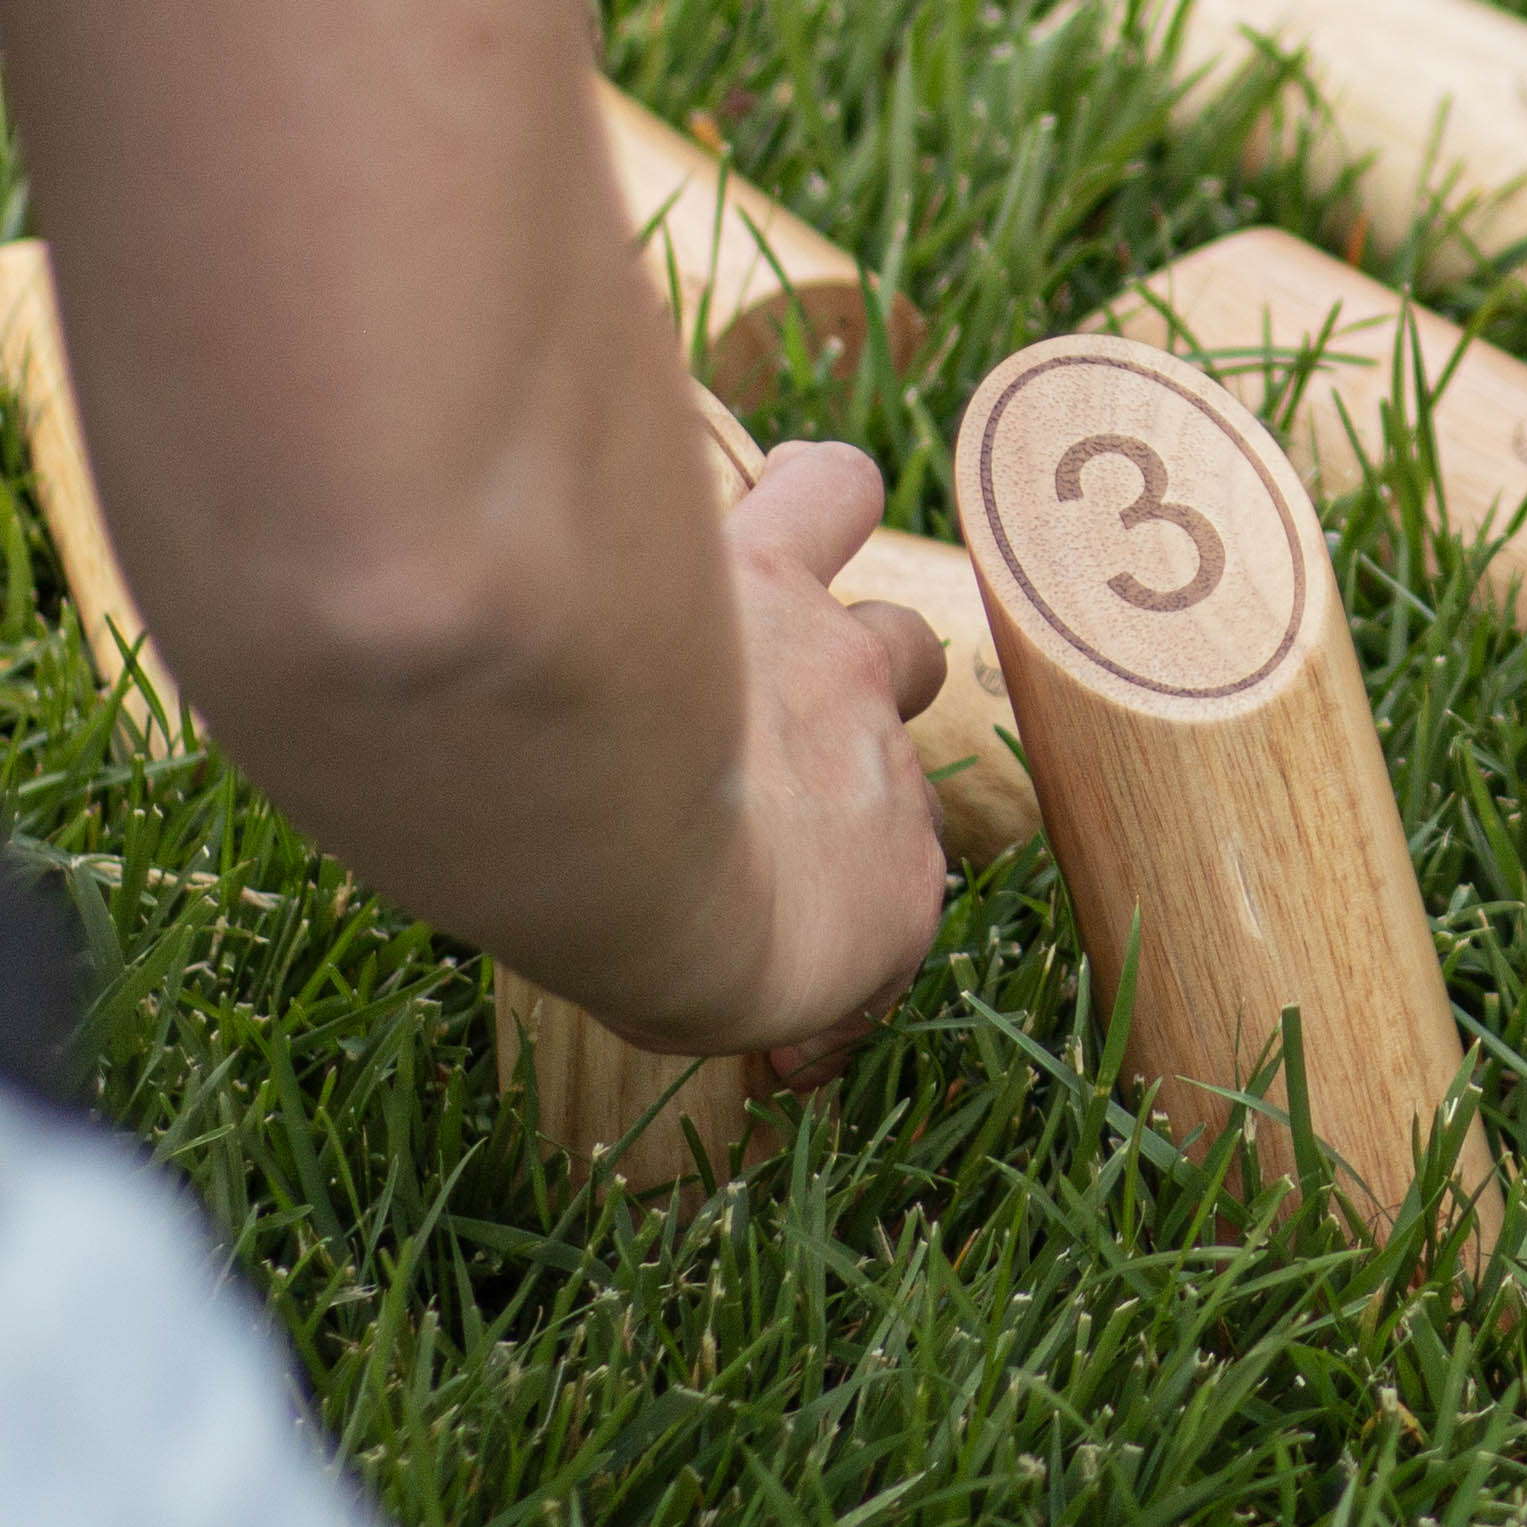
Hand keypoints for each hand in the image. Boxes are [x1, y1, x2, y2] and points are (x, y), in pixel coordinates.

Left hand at [651, 438, 955, 1075]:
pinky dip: (807, 491)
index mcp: (886, 896)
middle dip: (844, 761)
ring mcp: (837, 663)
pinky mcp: (774, 571)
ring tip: (763, 642)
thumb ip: (729, 979)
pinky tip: (764, 493)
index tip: (743, 950)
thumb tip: (762, 1035)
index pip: (887, 903)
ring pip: (897, 632)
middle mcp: (884, 769)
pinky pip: (830, 491)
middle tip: (748, 776)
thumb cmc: (646, 940)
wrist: (627, 835)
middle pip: (900, 770)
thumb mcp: (693, 1004)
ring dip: (843, 652)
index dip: (823, 921)